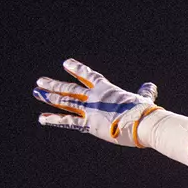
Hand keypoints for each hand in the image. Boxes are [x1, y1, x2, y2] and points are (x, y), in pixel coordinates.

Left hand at [35, 59, 161, 146]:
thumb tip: (151, 86)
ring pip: (65, 101)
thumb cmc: (145, 111)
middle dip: (54, 85)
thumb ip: (144, 92)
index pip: (89, 76)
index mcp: (107, 89)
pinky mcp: (89, 124)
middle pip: (70, 88)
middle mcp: (95, 97)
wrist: (143, 122)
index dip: (77, 69)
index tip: (66, 63)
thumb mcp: (144, 99)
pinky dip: (55, 120)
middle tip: (40, 81)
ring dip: (49, 97)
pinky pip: (68, 121)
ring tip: (36, 92)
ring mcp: (90, 110)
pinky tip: (42, 118)